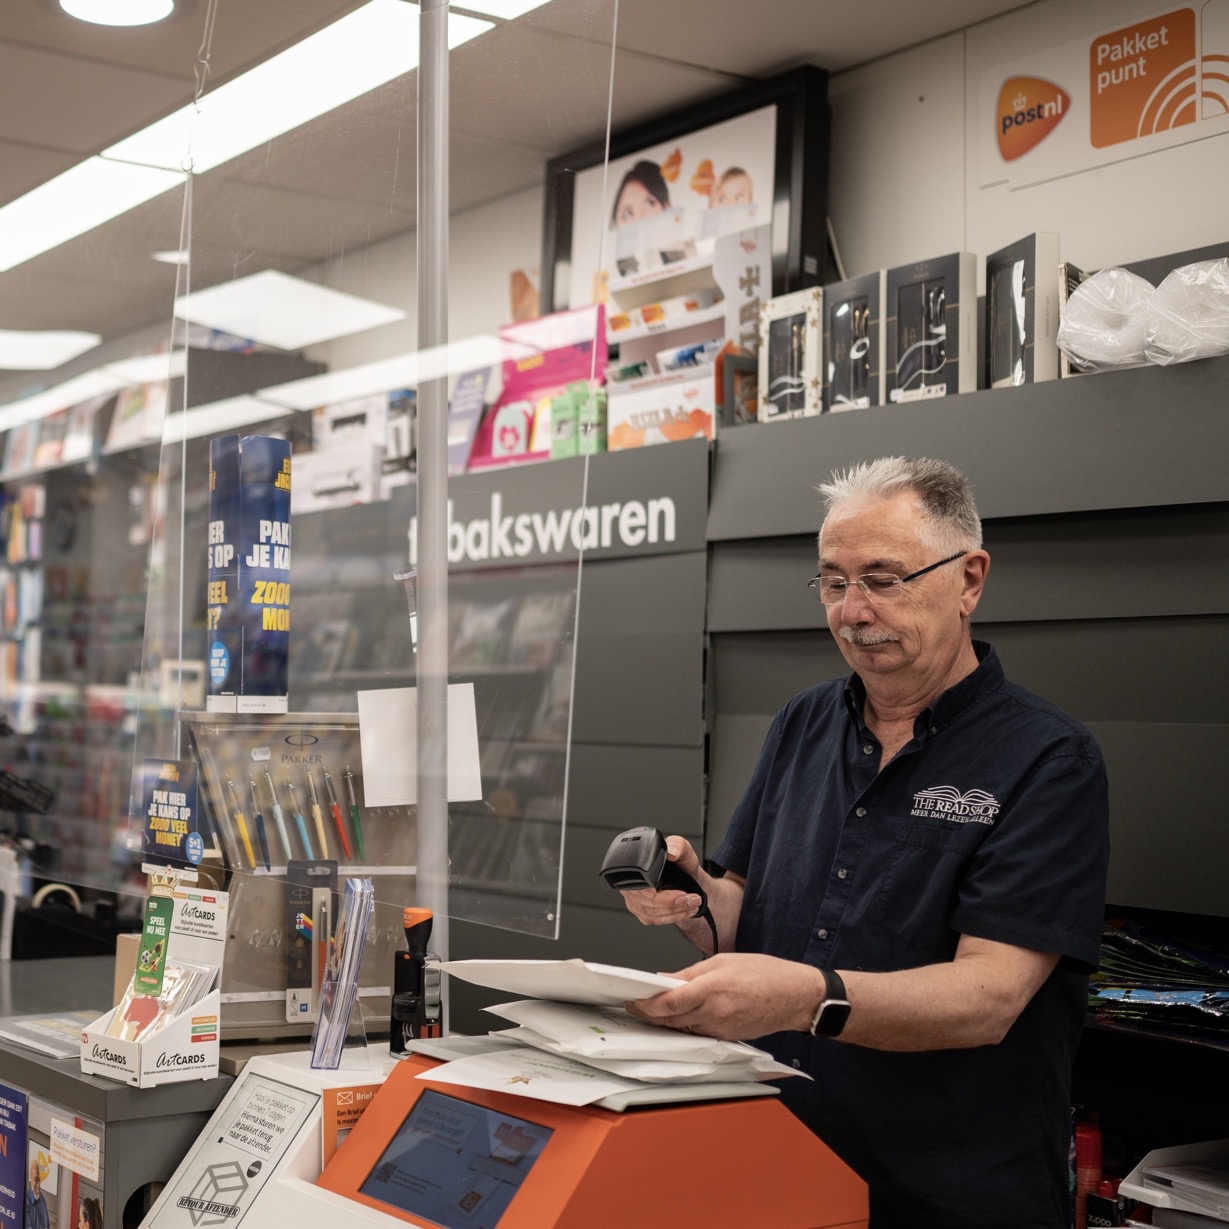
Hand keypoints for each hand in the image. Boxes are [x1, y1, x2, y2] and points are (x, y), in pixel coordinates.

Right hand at [619, 836, 704, 927]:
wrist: (688, 878)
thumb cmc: (681, 863)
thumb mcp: (683, 849)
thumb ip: (677, 845)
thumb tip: (671, 853)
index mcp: (635, 868)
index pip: (635, 884)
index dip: (648, 892)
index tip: (665, 893)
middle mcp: (631, 886)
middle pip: (645, 902)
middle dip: (671, 902)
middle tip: (690, 898)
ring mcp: (636, 902)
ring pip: (652, 914)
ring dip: (676, 911)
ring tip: (693, 903)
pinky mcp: (645, 914)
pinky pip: (657, 920)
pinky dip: (674, 917)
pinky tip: (686, 911)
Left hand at [625, 952, 824, 1040]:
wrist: (796, 996)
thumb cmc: (766, 974)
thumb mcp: (723, 961)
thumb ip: (691, 973)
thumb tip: (666, 979)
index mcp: (712, 988)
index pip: (669, 1003)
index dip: (646, 1005)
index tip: (633, 999)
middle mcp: (715, 1013)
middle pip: (671, 1020)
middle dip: (649, 1015)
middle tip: (635, 1005)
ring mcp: (721, 1029)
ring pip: (682, 1029)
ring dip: (666, 1021)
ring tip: (653, 1009)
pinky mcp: (728, 1038)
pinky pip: (699, 1033)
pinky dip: (686, 1025)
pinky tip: (681, 1016)